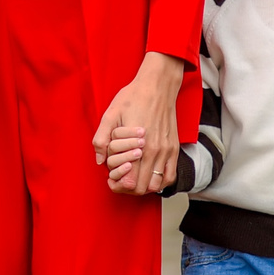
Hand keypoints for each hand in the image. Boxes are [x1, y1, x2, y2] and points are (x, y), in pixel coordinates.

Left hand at [92, 53, 186, 194]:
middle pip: (142, 188)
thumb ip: (102, 139)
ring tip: (134, 178)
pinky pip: (170, 176)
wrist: (157, 85)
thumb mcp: (110, 114)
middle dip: (128, 188)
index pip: (130, 182)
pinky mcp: (174, 148)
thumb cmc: (133, 97)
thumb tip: (99, 160)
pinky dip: (160, 181)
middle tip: (120, 180)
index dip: (118, 186)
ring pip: (156, 185)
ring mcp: (166, 151)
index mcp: (138, 147)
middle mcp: (154, 152)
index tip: (112, 179)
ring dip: (144, 186)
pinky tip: (150, 175)